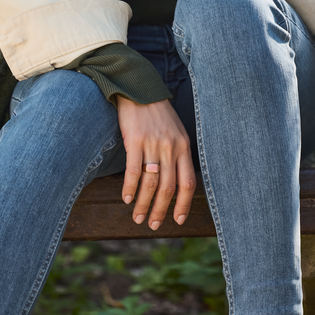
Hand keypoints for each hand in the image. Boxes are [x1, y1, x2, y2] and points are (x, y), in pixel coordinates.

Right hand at [116, 96, 195, 229]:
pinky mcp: (135, 141)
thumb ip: (178, 154)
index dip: (183, 204)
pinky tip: (126, 198)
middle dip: (161, 211)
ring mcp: (153, 144)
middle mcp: (171, 148)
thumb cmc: (158, 114)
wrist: (139, 89)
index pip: (187, 183)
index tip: (177, 220)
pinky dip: (130, 188)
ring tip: (138, 217)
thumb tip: (175, 182)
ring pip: (150, 183)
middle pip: (168, 188)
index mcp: (183, 147)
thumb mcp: (176, 132)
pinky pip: (133, 171)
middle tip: (153, 225)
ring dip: (143, 204)